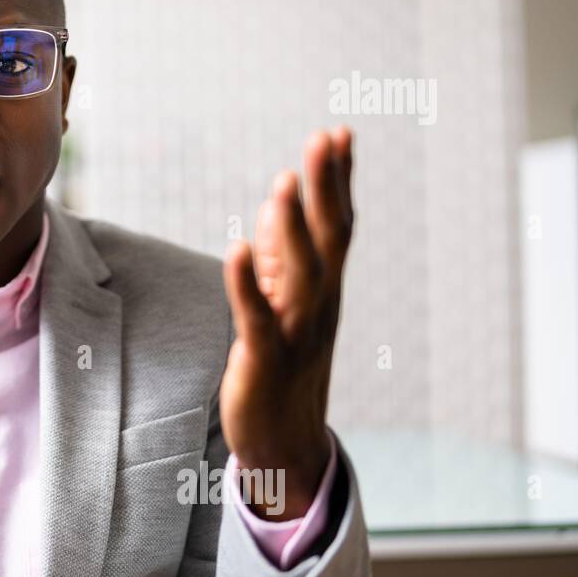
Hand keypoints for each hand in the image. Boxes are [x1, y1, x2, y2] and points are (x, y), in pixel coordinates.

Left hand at [220, 127, 354, 519]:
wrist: (285, 443)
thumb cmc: (283, 365)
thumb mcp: (285, 302)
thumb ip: (282, 254)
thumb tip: (279, 202)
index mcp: (325, 289)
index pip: (339, 225)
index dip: (339, 181)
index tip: (340, 134)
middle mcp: (320, 305)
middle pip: (329, 238)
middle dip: (327, 188)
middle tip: (325, 138)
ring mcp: (296, 332)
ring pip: (301, 273)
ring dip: (294, 227)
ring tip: (285, 181)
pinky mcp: (264, 358)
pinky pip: (256, 315)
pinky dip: (246, 282)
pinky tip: (237, 248)